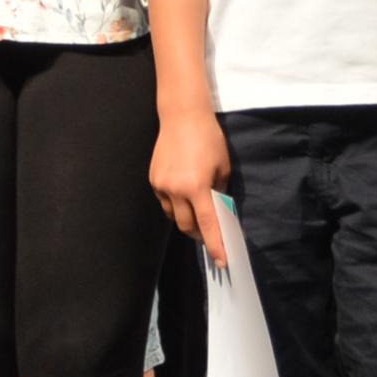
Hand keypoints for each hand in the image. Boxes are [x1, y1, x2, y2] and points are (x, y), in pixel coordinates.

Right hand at [150, 109, 233, 249]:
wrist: (182, 116)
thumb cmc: (209, 139)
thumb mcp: (223, 167)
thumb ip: (220, 192)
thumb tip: (219, 212)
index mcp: (197, 187)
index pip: (208, 225)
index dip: (215, 245)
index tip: (222, 260)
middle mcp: (176, 190)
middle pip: (187, 226)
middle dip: (199, 233)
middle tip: (209, 232)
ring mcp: (161, 185)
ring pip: (173, 215)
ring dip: (186, 218)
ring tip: (196, 208)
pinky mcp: (153, 180)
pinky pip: (165, 201)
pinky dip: (175, 203)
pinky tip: (183, 193)